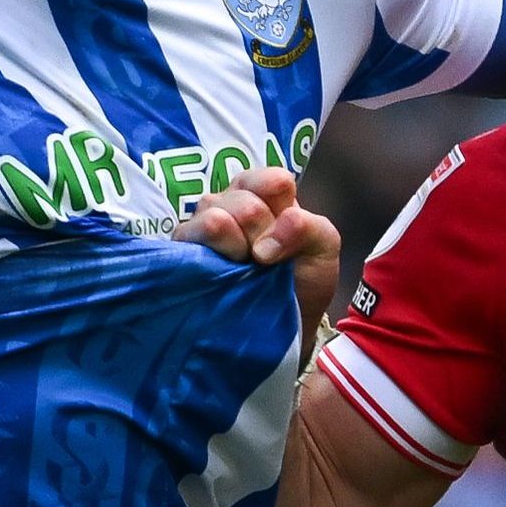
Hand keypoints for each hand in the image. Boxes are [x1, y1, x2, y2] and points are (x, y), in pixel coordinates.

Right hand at [172, 166, 347, 327]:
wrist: (284, 325)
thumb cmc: (301, 281)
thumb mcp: (323, 248)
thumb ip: (310, 227)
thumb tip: (266, 243)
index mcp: (264, 193)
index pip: (272, 181)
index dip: (282, 212)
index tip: (286, 239)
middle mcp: (230, 202)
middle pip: (247, 204)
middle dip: (262, 237)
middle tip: (264, 261)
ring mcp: (202, 224)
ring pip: (215, 217)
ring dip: (237, 247)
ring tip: (242, 267)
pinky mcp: (182, 250)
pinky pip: (189, 235)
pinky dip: (213, 255)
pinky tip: (221, 272)